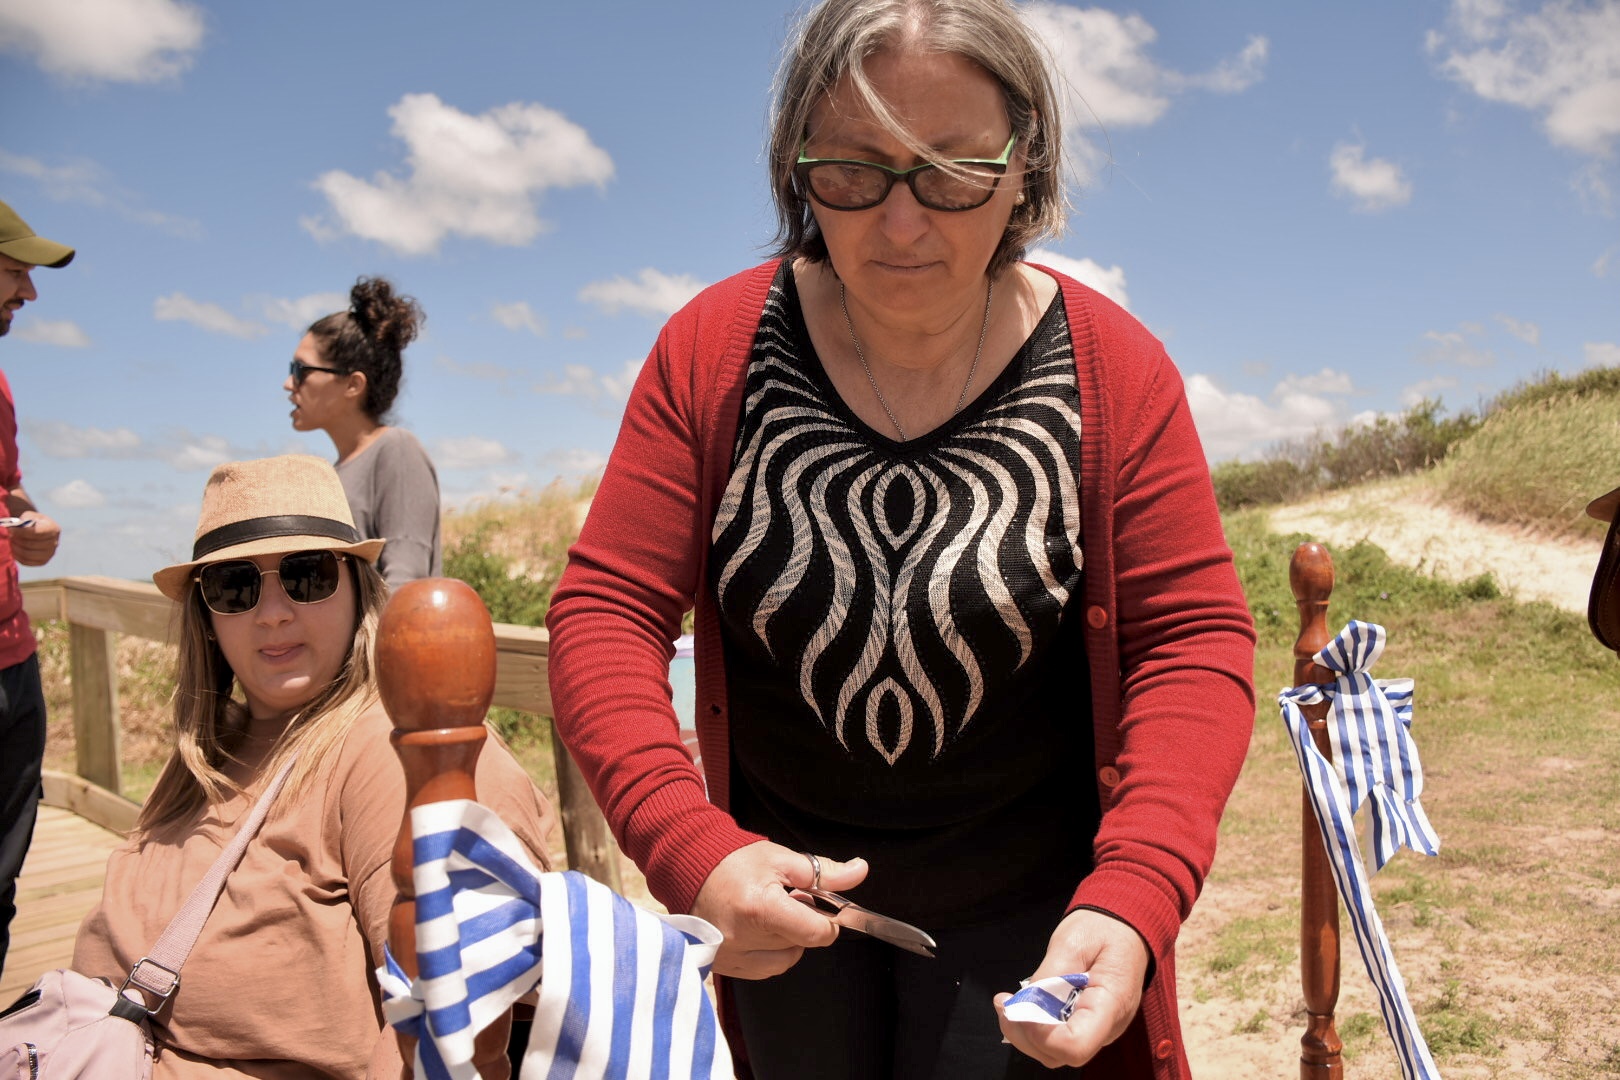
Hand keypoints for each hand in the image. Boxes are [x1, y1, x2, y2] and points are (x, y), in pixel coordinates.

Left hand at [9, 511, 59, 565]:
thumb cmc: (32, 521)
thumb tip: (18, 529)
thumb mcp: (30, 516)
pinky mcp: (43, 561)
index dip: (22, 532)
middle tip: (9, 536)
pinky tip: (13, 550)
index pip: (37, 533)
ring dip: (15, 548)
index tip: (11, 529)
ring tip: (11, 542)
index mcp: (53, 529)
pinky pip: (27, 562)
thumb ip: (25, 521)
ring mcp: (50, 554)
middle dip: (17, 540)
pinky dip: (17, 556)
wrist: (38, 529)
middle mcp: (54, 543)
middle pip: (31, 544)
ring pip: (28, 554)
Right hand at [689, 840, 867, 979]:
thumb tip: (859, 871)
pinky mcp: (724, 966)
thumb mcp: (782, 859)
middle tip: (785, 900)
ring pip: (784, 960)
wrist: (688, 868)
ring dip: (786, 940)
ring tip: (769, 914)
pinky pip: (764, 968)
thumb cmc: (733, 861)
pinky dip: (768, 952)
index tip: (820, 908)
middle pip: (800, 944)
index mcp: (760, 909)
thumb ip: (824, 871)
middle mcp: (743, 938)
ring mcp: (731, 956)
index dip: (827, 921)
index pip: (816, 934)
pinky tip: (756, 929)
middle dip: (801, 922)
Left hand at [992, 908, 1149, 1068]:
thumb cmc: (1103, 930)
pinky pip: (1056, 1039)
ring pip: (1053, 1053)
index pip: (1075, 1045)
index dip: (1042, 1034)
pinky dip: (1033, 1027)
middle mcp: (1106, 1028)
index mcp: (1110, 1005)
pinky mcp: (1085, 1026)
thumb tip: (1024, 1004)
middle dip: (1025, 1034)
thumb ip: (1049, 975)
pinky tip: (1022, 1004)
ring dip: (1024, 1032)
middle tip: (1003, 1002)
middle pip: (1059, 1054)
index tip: (1021, 1005)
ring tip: (1007, 1002)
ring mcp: (1096, 1031)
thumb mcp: (1073, 942)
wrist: (1125, 929)